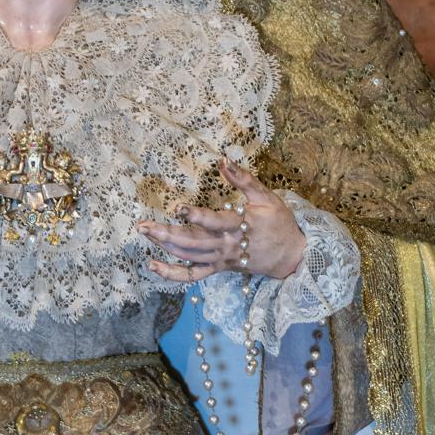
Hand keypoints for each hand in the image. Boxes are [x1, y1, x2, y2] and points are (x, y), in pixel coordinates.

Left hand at [137, 160, 305, 284]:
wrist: (291, 256)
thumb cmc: (279, 223)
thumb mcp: (266, 197)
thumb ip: (243, 179)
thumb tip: (223, 159)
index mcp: (239, 225)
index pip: (214, 222)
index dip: (196, 215)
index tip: (177, 207)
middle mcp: (226, 245)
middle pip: (193, 242)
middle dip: (166, 234)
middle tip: (143, 226)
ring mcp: (221, 259)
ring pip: (189, 256)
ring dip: (165, 247)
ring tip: (144, 233)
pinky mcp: (219, 268)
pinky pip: (193, 275)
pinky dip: (173, 273)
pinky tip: (154, 266)